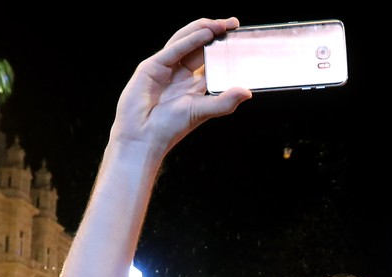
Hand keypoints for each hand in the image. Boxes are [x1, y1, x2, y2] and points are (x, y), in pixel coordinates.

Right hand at [111, 19, 251, 157]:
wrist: (143, 138)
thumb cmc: (169, 128)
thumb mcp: (202, 112)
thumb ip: (224, 102)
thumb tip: (247, 92)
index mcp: (193, 83)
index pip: (209, 57)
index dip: (222, 45)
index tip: (238, 35)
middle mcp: (179, 72)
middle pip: (199, 44)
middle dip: (216, 31)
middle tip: (233, 23)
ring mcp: (165, 67)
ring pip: (185, 41)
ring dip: (203, 30)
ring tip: (221, 24)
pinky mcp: (152, 66)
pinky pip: (174, 50)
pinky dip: (190, 40)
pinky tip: (205, 33)